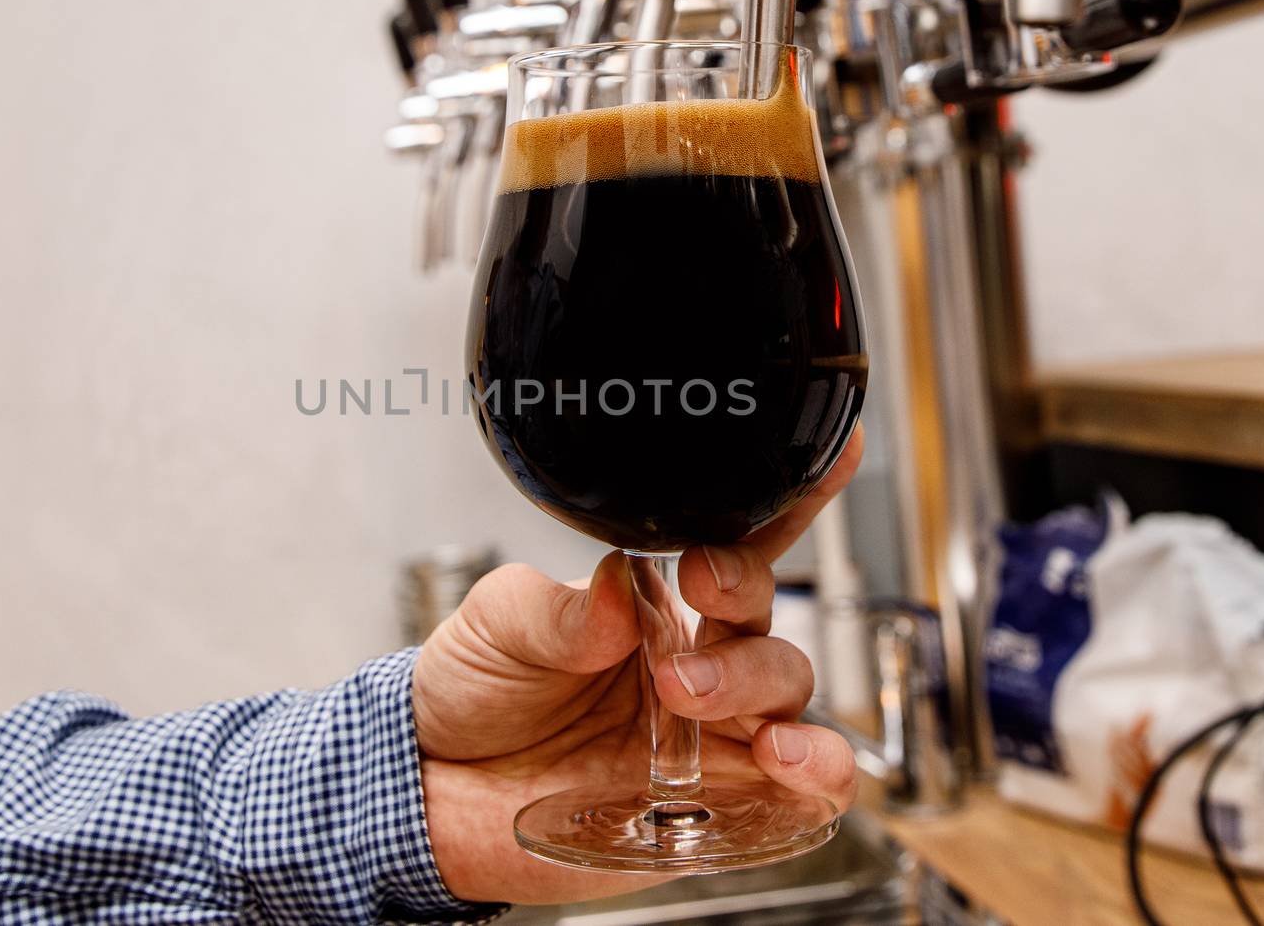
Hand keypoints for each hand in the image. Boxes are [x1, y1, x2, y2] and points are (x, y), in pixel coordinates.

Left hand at [414, 426, 863, 905]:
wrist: (439, 794)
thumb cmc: (475, 696)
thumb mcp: (495, 627)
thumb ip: (552, 609)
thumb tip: (616, 587)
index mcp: (653, 607)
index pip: (735, 544)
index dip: (789, 499)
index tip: (825, 453)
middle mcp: (697, 665)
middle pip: (764, 618)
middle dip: (739, 600)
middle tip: (684, 615)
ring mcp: (714, 739)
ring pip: (791, 694)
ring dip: (761, 682)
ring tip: (694, 695)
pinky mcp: (722, 809)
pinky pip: (806, 792)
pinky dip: (818, 769)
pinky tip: (782, 757)